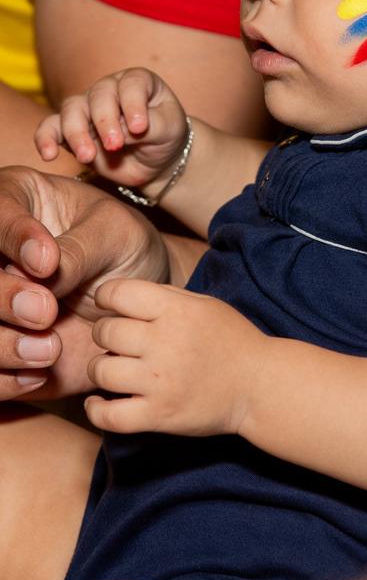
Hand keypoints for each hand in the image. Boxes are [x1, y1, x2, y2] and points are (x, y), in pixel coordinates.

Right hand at [0, 166, 169, 399]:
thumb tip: (43, 268)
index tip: (48, 263)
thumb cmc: (126, 249)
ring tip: (50, 349)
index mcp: (16, 200)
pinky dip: (4, 379)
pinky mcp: (1, 346)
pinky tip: (39, 373)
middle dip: (1, 296)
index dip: (15, 237)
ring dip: (0, 344)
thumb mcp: (116, 234)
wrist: (141, 304)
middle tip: (45, 310)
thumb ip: (80, 248)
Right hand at [34, 67, 188, 191]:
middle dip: (104, 121)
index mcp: (137, 81)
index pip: (131, 85)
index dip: (133, 104)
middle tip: (115, 145)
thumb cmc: (166, 136)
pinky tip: (49, 154)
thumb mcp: (169, 129)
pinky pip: (51, 128)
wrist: (157, 159)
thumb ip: (150, 126)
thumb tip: (121, 132)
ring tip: (87, 156)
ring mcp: (88, 108)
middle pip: (99, 96)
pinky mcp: (72, 131)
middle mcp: (109, 89)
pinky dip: (46, 139)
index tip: (140, 128)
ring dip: (76, 133)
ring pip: (72, 110)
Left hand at [85, 279, 265, 435]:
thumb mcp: (204, 305)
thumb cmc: (231, 340)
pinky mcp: (159, 416)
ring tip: (113, 369)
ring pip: (100, 371)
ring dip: (100, 369)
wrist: (260, 385)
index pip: (118, 293)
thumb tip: (121, 296)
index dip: (106, 296)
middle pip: (105, 332)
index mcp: (176, 311)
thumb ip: (164, 297)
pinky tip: (98, 402)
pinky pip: (109, 416)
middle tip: (116, 341)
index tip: (109, 305)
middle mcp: (165, 343)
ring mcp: (160, 382)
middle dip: (105, 334)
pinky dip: (95, 410)